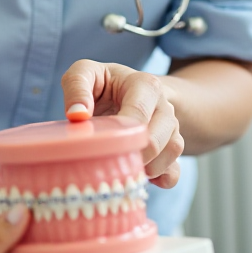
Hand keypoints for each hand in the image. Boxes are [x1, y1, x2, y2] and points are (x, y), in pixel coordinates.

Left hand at [60, 59, 184, 187]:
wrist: (126, 90)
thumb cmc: (102, 84)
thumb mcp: (85, 73)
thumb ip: (76, 86)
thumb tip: (77, 115)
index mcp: (145, 85)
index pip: (139, 115)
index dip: (121, 136)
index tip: (101, 145)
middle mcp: (164, 106)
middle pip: (157, 138)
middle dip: (132, 155)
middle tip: (107, 161)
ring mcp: (172, 127)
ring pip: (171, 152)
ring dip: (147, 168)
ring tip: (121, 168)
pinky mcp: (170, 147)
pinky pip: (175, 170)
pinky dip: (161, 179)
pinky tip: (140, 178)